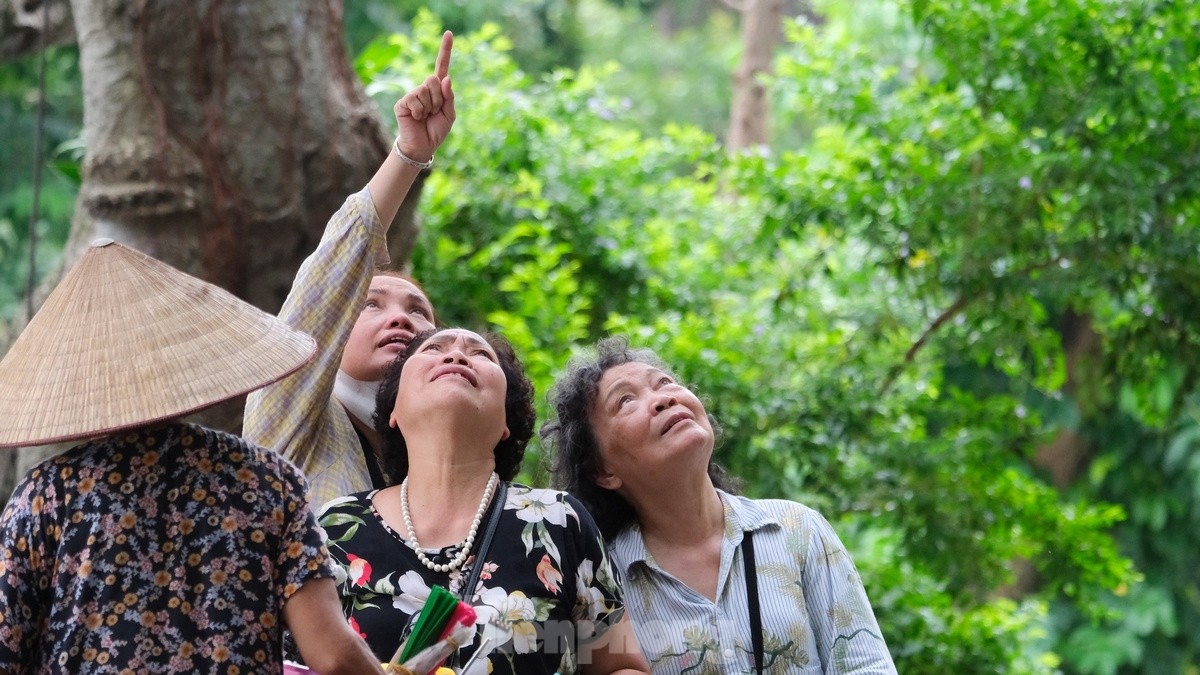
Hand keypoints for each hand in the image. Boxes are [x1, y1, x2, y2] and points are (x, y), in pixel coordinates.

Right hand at [393, 31, 454, 162]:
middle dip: (439, 98)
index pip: (441, 66)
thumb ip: (449, 97)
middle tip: (434, 111)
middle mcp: (424, 88)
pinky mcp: (403, 102)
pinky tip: (416, 118)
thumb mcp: (449, 114)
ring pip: (425, 90)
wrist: (423, 146)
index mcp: (437, 90)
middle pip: (434, 79)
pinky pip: (415, 99)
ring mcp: (412, 94)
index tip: (449, 33)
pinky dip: (420, 111)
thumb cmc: (436, 130)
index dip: (445, 50)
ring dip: (430, 106)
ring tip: (425, 116)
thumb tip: (446, 78)